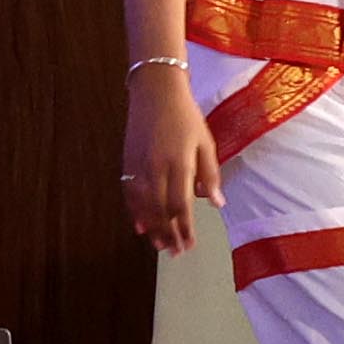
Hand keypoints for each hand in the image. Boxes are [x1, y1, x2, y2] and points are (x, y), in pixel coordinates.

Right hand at [123, 69, 218, 254]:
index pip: (180, 205)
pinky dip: (134, 211)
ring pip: (143, 205)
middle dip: (168, 234)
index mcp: (178, 164)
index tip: (189, 244)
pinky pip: (130, 194)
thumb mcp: (205, 143)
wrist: (155, 92)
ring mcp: (138, 167)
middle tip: (175, 252)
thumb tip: (216, 203)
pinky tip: (140, 225)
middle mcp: (156, 169)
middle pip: (160, 210)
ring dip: (152, 228)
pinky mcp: (127, 162)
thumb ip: (210, 174)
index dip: (184, 228)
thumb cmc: (186, 116)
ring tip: (159, 245)